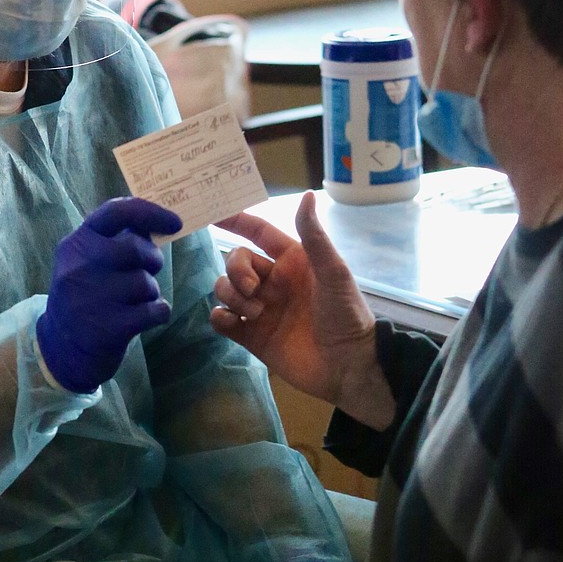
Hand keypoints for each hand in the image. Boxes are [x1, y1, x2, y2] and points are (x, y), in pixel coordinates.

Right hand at [37, 198, 182, 393]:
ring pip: (147, 283)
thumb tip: (154, 223)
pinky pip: (156, 310)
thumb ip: (114, 241)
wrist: (60, 349)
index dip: (151, 212)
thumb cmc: (84, 298)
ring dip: (150, 292)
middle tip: (148, 271)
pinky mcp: (108, 329)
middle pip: (137, 249)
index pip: (115, 212)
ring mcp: (92, 299)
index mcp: (76, 244)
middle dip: (152, 260)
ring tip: (134, 301)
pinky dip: (158, 313)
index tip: (175, 222)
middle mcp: (79, 268)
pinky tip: (143, 318)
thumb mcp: (87, 263)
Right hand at [210, 192, 393, 427]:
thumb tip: (307, 195)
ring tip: (256, 313)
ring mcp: (259, 309)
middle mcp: (272, 281)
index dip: (237, 221)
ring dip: (231, 295)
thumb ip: (314, 237)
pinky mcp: (250, 336)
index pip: (257, 233)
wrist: (347, 365)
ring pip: (225, 289)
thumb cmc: (346, 315)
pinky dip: (219, 317)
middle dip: (236, 270)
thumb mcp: (333, 272)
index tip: (215, 215)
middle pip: (235, 261)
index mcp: (292, 261)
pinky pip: (221, 319)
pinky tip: (233, 323)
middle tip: (253, 289)